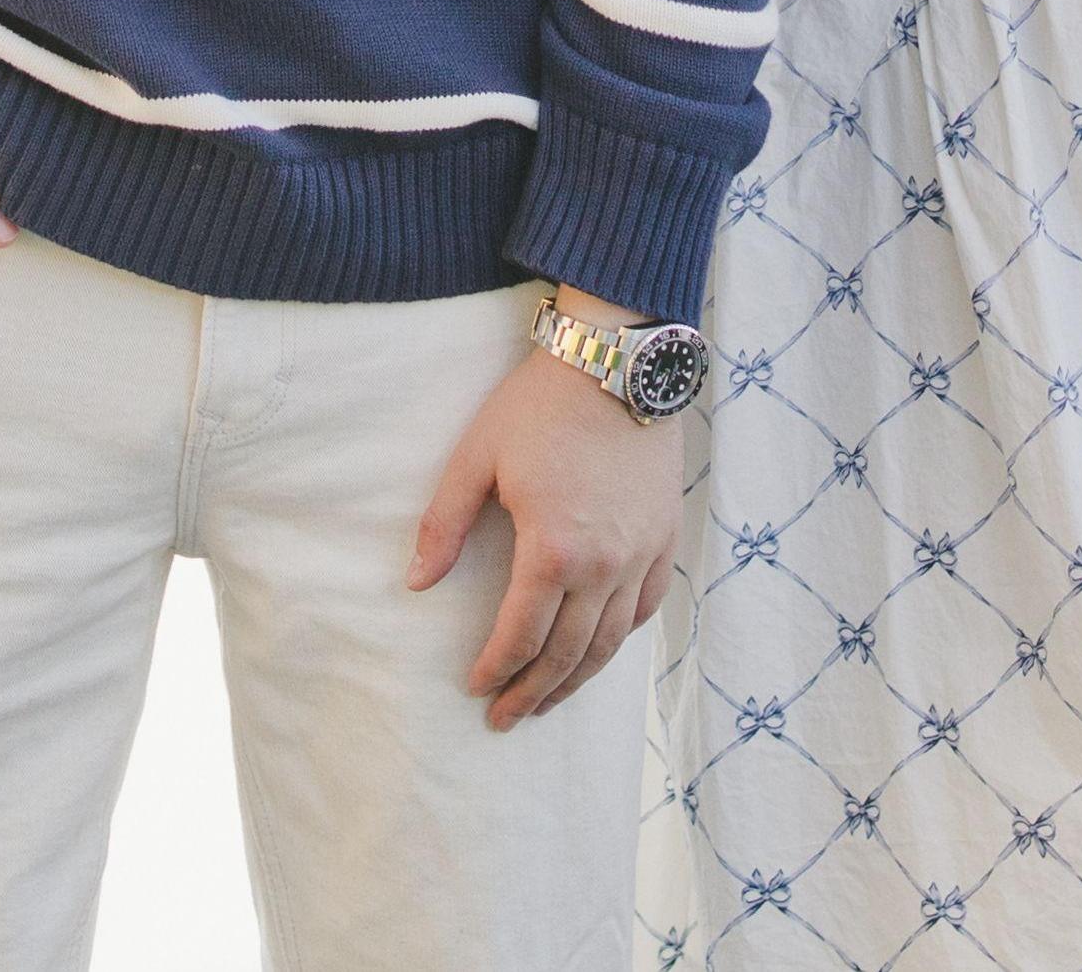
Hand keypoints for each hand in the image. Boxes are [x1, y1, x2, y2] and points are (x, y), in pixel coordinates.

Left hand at [414, 335, 681, 728]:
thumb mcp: (477, 456)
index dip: (495, 670)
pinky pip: (644, 610)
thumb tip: (417, 584)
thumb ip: (444, 524)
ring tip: (547, 702)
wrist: (617, 362)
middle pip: (566, 655)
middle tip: (505, 718)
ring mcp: (640, 556)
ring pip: (608, 644)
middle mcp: (603, 566)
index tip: (475, 689)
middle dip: (532, 693)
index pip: (521, 636)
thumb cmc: (540, 405)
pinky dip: (618, 639)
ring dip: (575, 681)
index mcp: (553, 550)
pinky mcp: (664, 539)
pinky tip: (598, 651)